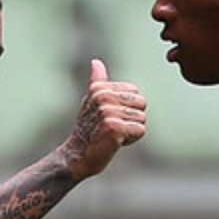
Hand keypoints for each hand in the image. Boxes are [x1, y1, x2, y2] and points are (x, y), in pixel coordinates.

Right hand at [59, 59, 146, 180]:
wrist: (77, 156)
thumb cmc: (88, 129)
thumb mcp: (91, 101)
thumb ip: (97, 82)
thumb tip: (96, 62)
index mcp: (100, 89)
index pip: (136, 92)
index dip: (128, 108)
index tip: (110, 117)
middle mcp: (103, 97)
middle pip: (141, 104)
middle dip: (131, 119)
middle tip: (112, 127)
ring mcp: (108, 112)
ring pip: (141, 119)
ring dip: (130, 131)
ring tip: (112, 135)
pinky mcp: (114, 128)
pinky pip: (139, 131)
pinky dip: (130, 140)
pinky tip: (114, 142)